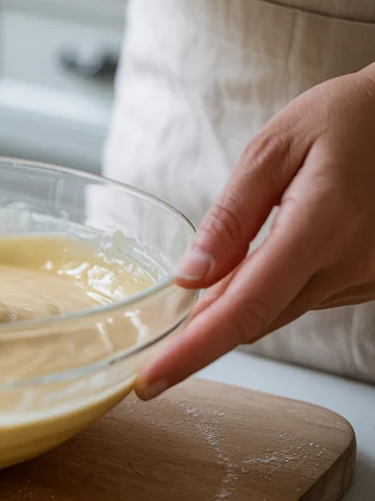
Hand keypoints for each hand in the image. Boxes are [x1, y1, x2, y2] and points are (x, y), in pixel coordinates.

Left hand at [135, 65, 374, 398]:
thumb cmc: (346, 119)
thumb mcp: (275, 149)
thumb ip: (232, 217)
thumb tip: (189, 278)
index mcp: (322, 226)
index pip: (246, 308)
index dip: (193, 351)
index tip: (148, 381)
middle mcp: (352, 265)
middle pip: (258, 319)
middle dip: (205, 325)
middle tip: (161, 319)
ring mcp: (368, 279)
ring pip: (281, 313)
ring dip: (244, 299)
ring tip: (234, 252)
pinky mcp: (371, 283)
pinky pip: (307, 298)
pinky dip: (276, 287)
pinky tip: (272, 252)